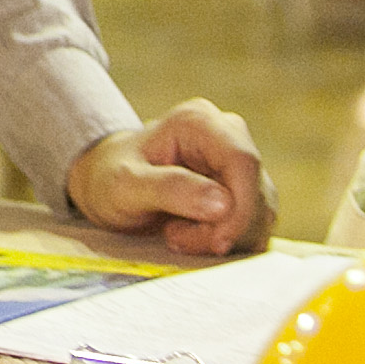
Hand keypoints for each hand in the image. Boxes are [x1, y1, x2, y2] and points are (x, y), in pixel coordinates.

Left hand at [67, 101, 272, 258]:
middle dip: (225, 227)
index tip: (218, 241)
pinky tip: (191, 236)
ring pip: (260, 212)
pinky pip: (254, 225)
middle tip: (177, 238)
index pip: (243, 161)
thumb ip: (170, 190)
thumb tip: (224, 203)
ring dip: (223, 236)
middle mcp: (227, 135)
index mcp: (199, 122)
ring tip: (176, 234)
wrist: (105, 183)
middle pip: (256, 190)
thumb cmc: (110, 178)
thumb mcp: (125, 185)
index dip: (241, 206)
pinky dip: (227, 240)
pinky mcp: (242, 191)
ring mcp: (236, 164)